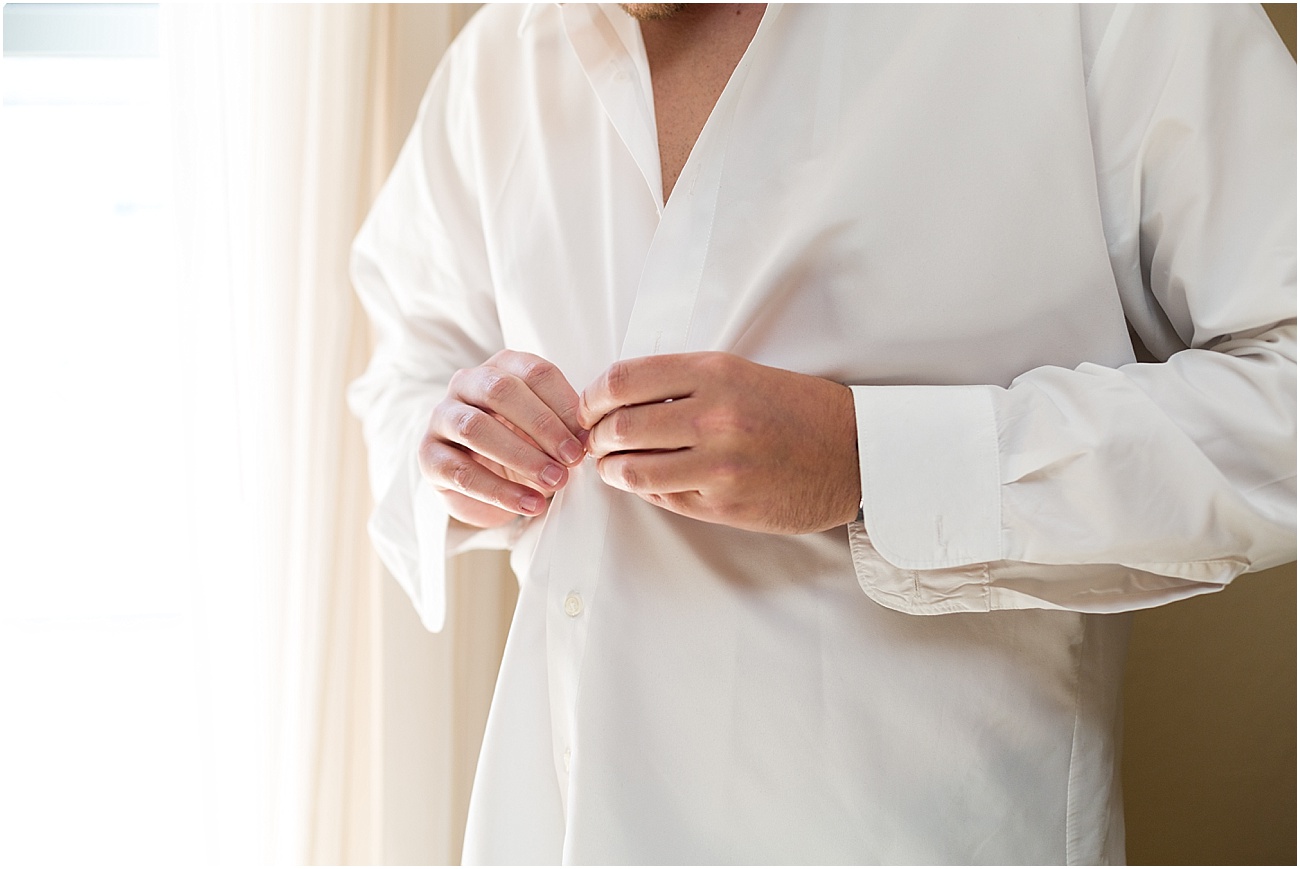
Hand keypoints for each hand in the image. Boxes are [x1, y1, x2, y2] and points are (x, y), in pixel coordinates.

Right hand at [420, 350, 586, 528]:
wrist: (483, 482)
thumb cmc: (519, 445)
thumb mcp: (544, 431)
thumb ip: (563, 427)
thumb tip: (585, 437)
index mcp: (500, 367)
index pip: (534, 372)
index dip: (564, 404)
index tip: (586, 436)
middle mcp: (466, 384)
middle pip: (501, 391)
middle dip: (543, 426)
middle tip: (572, 459)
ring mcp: (442, 418)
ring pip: (475, 428)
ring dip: (522, 457)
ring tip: (554, 482)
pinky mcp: (429, 457)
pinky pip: (461, 473)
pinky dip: (500, 492)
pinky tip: (530, 504)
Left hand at [578, 352, 859, 533]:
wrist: (854, 453)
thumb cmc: (796, 409)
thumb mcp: (740, 373)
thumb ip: (682, 382)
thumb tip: (617, 398)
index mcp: (715, 373)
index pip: (623, 381)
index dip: (592, 397)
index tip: (589, 407)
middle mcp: (715, 417)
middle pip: (620, 427)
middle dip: (597, 437)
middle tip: (596, 440)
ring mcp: (720, 465)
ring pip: (634, 470)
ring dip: (612, 469)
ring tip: (613, 465)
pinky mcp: (726, 504)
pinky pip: (663, 497)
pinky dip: (645, 489)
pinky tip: (648, 480)